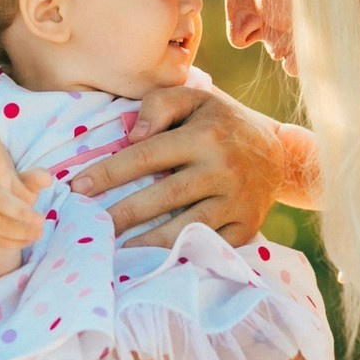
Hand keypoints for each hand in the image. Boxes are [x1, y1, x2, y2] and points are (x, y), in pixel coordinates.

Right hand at [0, 139, 49, 250]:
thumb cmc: (13, 194)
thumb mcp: (25, 184)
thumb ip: (35, 179)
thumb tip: (47, 178)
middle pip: (0, 201)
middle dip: (21, 212)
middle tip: (42, 219)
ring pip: (0, 224)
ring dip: (22, 230)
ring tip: (41, 232)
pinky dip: (17, 242)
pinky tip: (30, 239)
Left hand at [68, 84, 282, 245]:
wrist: (281, 154)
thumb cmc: (223, 123)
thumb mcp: (196, 98)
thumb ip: (160, 104)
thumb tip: (133, 135)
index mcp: (205, 135)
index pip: (146, 156)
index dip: (109, 173)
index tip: (78, 187)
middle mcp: (222, 169)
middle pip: (161, 197)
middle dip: (121, 213)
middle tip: (88, 226)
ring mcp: (236, 201)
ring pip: (184, 227)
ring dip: (146, 242)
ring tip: (115, 249)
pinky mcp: (245, 226)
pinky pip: (208, 245)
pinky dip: (180, 255)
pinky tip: (153, 261)